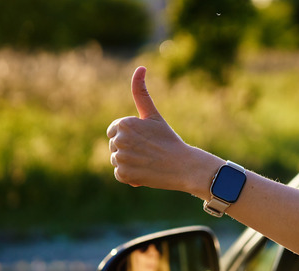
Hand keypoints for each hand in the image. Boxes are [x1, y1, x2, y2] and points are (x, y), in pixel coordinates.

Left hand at [107, 66, 218, 197]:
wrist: (184, 166)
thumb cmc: (169, 140)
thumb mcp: (153, 115)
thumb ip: (141, 92)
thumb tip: (140, 67)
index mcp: (123, 123)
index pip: (115, 131)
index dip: (130, 136)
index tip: (145, 139)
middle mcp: (118, 140)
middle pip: (114, 146)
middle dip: (128, 149)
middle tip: (149, 151)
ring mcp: (120, 158)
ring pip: (116, 160)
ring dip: (129, 162)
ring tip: (148, 161)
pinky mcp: (123, 175)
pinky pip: (119, 174)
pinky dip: (130, 175)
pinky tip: (145, 172)